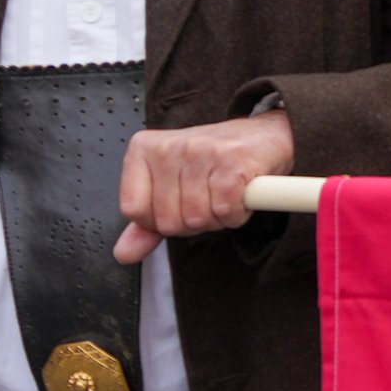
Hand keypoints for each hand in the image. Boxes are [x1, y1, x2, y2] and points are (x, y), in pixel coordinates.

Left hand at [113, 111, 293, 264]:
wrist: (265, 137)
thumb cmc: (217, 161)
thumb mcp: (173, 186)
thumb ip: (147, 222)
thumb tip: (125, 253)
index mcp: (145, 149)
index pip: (134, 209)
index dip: (160, 220)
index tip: (179, 204)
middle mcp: (169, 147)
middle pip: (168, 221)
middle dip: (194, 223)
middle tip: (209, 200)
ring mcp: (200, 151)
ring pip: (197, 219)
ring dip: (218, 219)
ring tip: (225, 196)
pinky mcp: (232, 160)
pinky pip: (225, 211)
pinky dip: (237, 214)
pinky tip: (240, 195)